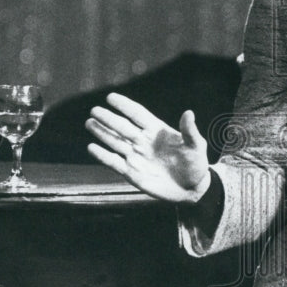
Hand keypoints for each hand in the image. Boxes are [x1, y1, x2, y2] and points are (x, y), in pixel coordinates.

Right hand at [86, 92, 210, 202]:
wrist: (192, 188)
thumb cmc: (195, 164)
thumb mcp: (196, 146)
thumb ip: (189, 131)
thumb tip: (189, 113)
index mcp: (157, 130)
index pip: (137, 114)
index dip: (125, 105)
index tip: (111, 97)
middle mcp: (143, 141)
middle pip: (122, 126)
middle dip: (108, 118)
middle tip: (94, 110)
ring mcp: (136, 156)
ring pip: (115, 142)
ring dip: (102, 133)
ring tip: (89, 123)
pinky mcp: (132, 172)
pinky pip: (114, 162)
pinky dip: (103, 155)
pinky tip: (92, 147)